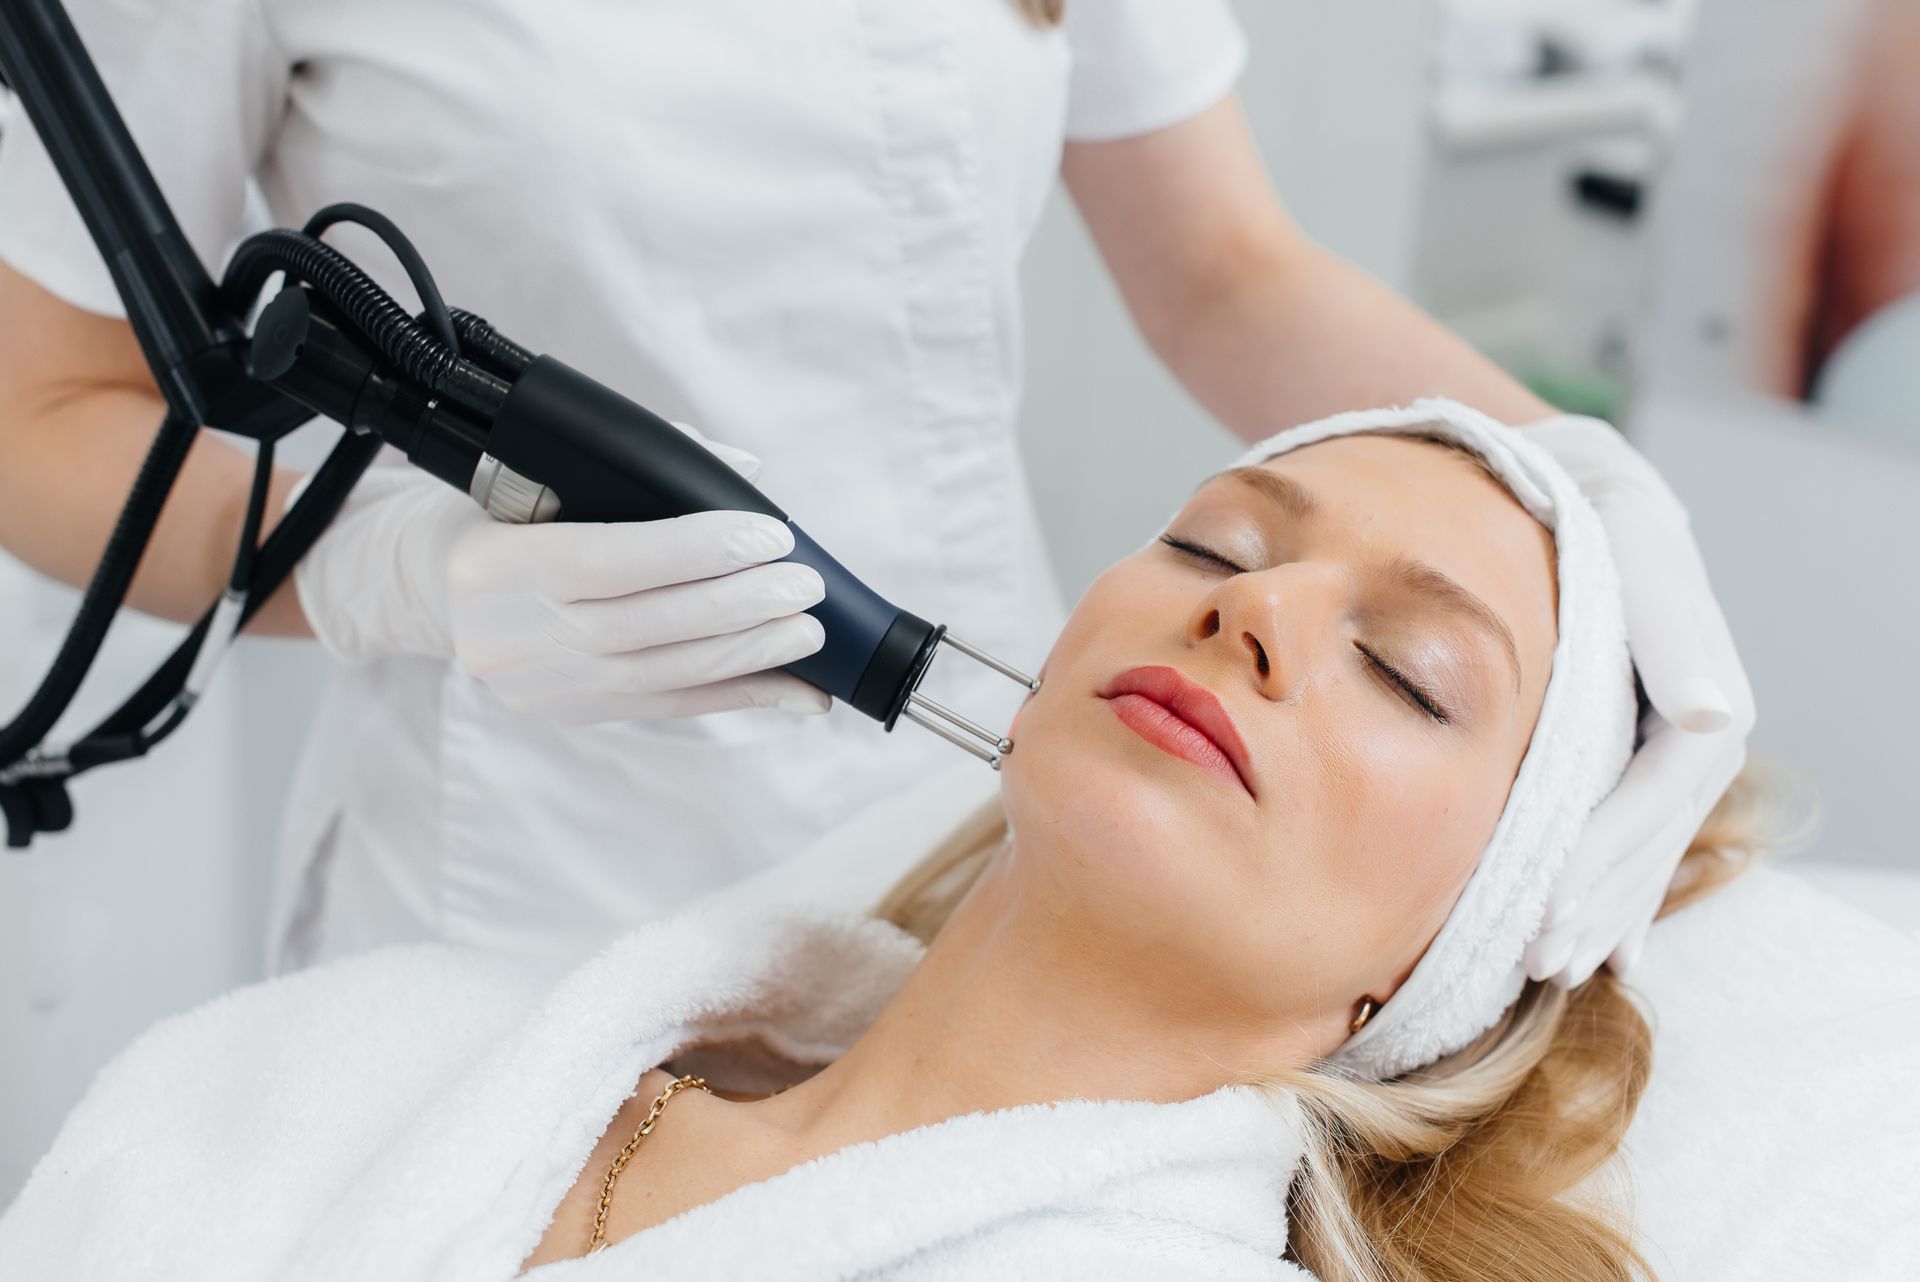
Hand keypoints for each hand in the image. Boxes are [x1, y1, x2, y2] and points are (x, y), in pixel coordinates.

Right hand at [292, 421, 831, 721]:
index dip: (695, 550)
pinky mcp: (565, 715)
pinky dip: (737, 698)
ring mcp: (535, 686)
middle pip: (641, 626)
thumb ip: (641, 469)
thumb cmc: (501, 513)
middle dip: (736, 606)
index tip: (769, 534)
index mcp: (492, 563)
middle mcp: (506, 635)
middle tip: (805, 586)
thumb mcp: (543, 476)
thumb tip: (743, 472)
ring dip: (747, 656)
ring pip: (659, 677)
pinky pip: (665, 710)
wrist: (427, 585)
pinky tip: (795, 692)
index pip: (607, 560)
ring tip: (809, 633)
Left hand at [1521, 415, 1754, 986]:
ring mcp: (1673, 743)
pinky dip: (1619, 893)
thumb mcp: (1629, 537)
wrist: (1574, 482)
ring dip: (1605, 912)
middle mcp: (1699, 725)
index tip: (1543, 909)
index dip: (1604, 856)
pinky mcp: (1639, 749)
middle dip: (1595, 903)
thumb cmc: (1590, 505)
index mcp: (1703, 688)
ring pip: (1645, 846)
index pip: (1659, 792)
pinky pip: (1637, 834)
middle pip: (1652, 836)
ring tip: (1549, 969)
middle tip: (1532, 963)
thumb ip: (1667, 621)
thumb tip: (1712, 711)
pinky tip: (1607, 951)